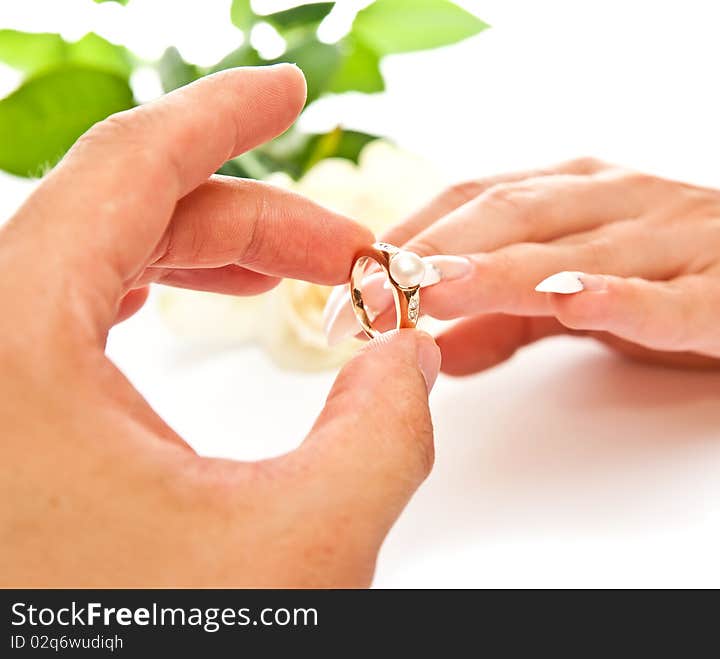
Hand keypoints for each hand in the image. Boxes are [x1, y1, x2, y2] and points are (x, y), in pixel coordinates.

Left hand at [0, 65, 439, 586]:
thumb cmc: (139, 648)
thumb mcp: (303, 548)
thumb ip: (387, 427)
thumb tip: (410, 355)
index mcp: (9, 354)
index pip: (125, 172)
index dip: (220, 116)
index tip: (286, 88)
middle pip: (120, 216)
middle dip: (250, 215)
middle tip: (348, 253)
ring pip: (96, 264)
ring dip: (206, 254)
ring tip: (300, 279)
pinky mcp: (3, 423)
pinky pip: (73, 315)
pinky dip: (156, 297)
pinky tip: (213, 315)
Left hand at [325, 153, 719, 376]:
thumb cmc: (699, 269)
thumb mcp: (588, 295)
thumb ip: (509, 320)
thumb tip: (428, 346)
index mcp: (579, 195)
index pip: (472, 203)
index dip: (403, 237)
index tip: (341, 280)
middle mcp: (618, 202)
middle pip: (510, 215)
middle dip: (429, 250)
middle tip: (359, 292)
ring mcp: (676, 239)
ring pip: (578, 246)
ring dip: (500, 264)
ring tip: (433, 284)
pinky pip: (671, 293)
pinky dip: (620, 296)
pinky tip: (574, 300)